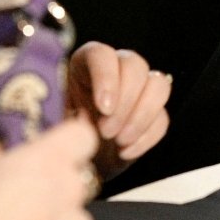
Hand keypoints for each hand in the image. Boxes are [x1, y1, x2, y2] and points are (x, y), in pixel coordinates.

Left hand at [66, 41, 172, 176]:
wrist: (77, 165)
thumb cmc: (63, 140)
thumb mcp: (57, 126)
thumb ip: (68, 117)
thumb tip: (82, 117)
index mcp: (85, 64)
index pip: (102, 54)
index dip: (106, 77)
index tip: (103, 108)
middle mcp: (115, 70)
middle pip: (135, 65)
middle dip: (125, 102)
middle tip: (107, 131)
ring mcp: (138, 91)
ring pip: (159, 85)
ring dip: (142, 117)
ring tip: (119, 142)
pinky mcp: (153, 115)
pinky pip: (162, 118)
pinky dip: (147, 137)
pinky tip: (125, 152)